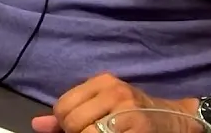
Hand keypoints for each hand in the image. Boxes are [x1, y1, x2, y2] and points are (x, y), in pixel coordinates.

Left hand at [30, 74, 197, 132]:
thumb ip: (69, 114)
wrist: (172, 119)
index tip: (76, 128)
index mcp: (102, 81)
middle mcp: (115, 91)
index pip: (63, 105)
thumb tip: (37, 125)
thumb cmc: (132, 113)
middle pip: (73, 121)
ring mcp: (128, 111)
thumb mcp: (102, 105)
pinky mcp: (138, 129)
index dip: (64, 124)